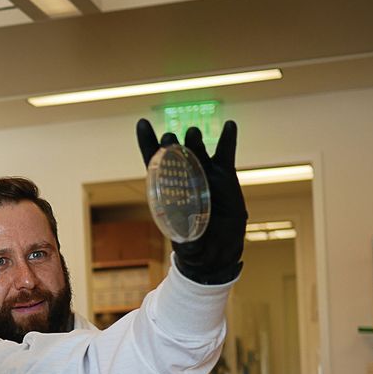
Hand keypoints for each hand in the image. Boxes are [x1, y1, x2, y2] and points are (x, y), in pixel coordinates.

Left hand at [136, 119, 247, 284]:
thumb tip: (184, 240)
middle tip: (169, 139)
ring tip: (193, 134)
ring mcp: (204, 173)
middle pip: (175, 154)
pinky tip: (229, 125)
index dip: (147, 143)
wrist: (215, 249)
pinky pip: (225, 154)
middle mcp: (183, 176)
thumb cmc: (193, 245)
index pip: (153, 162)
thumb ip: (185, 238)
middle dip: (171, 145)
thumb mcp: (187, 243)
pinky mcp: (224, 176)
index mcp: (166, 188)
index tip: (142, 124)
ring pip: (197, 150)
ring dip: (194, 141)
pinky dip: (228, 139)